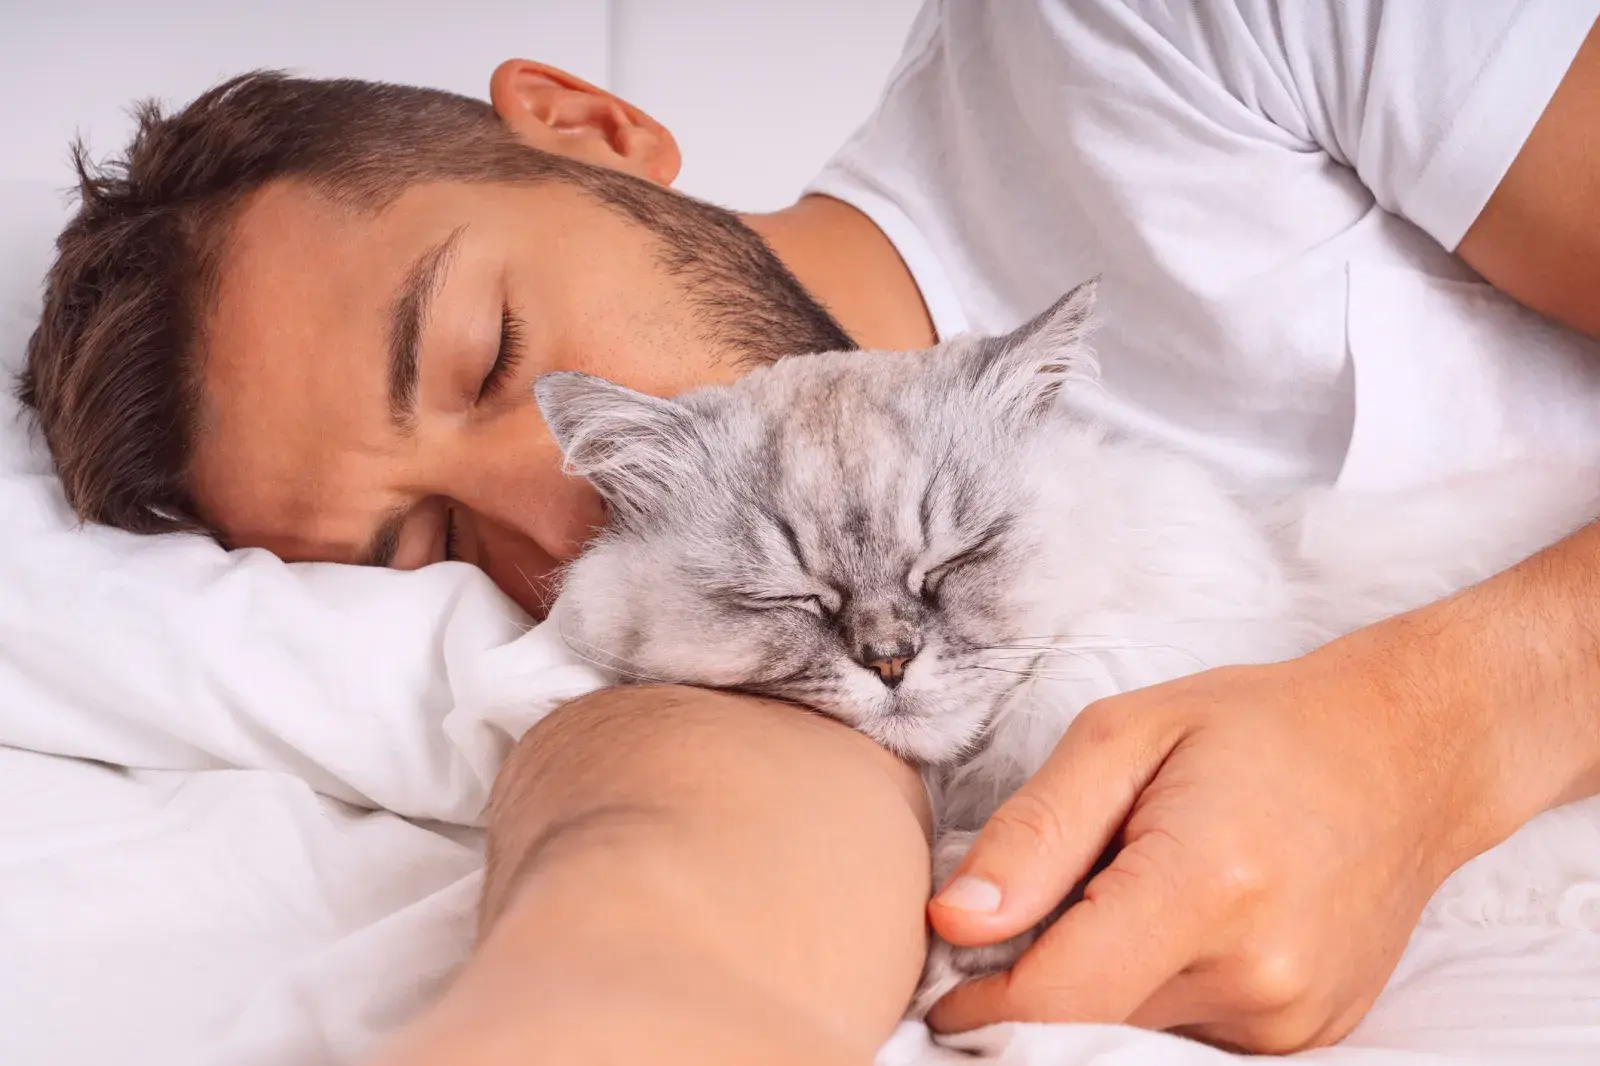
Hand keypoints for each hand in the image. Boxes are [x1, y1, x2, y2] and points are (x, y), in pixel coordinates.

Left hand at [924, 617, 1523, 1052]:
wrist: (1407, 753)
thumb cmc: (1255, 729)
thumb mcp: (1122, 736)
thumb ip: (1034, 833)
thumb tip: (953, 920)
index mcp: (1204, 885)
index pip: (1056, 998)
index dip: (980, 1002)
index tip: (944, 982)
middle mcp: (1258, 972)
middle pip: (1091, 1018)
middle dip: (1041, 977)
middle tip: (1043, 903)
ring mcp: (1291, 1016)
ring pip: (1136, 1029)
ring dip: (1105, 980)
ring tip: (1136, 889)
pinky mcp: (1307, 1034)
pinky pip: (1190, 1031)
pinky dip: (1159, 987)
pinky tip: (1184, 919)